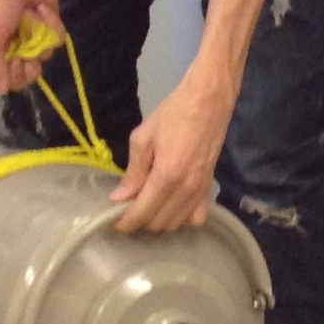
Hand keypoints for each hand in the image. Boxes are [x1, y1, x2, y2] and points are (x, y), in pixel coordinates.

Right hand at [0, 0, 59, 88]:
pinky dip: (51, 23)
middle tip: (28, 42)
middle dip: (31, 58)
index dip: (15, 76)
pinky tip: (41, 9)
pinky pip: (57, 38)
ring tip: (31, 14)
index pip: (6, 80)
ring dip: (40, 34)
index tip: (18, 63)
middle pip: (28, 72)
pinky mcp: (49, 25)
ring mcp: (33, 36)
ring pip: (45, 55)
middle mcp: (13, 47)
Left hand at [110, 61, 232, 232]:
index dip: (125, 222)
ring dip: (159, 221)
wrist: (209, 99)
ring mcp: (201, 190)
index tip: (113, 222)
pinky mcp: (210, 186)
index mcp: (166, 175)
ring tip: (147, 207)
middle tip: (128, 209)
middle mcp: (186, 189)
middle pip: (159, 223)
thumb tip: (118, 198)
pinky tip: (172, 206)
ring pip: (177, 224)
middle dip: (140, 222)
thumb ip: (133, 171)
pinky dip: (182, 219)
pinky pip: (197, 217)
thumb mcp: (144, 137)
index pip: (142, 213)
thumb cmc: (173, 112)